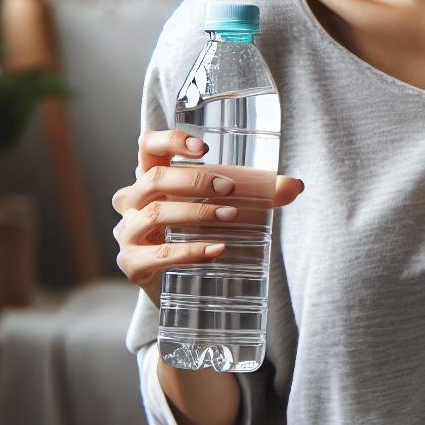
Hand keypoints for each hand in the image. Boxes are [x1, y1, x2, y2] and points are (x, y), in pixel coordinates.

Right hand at [112, 128, 305, 307]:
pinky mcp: (133, 265)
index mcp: (151, 177)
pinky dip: (190, 250)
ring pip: (154, 214)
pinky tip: (217, 248)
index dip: (171, 140)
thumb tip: (296, 186)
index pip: (148, 145)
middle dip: (194, 181)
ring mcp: (128, 234)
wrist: (182, 284)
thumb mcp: (225, 205)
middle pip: (153, 179)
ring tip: (229, 215)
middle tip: (230, 189)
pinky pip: (158, 254)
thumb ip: (260, 194)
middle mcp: (132, 201)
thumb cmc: (200, 231)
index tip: (204, 149)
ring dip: (195, 213)